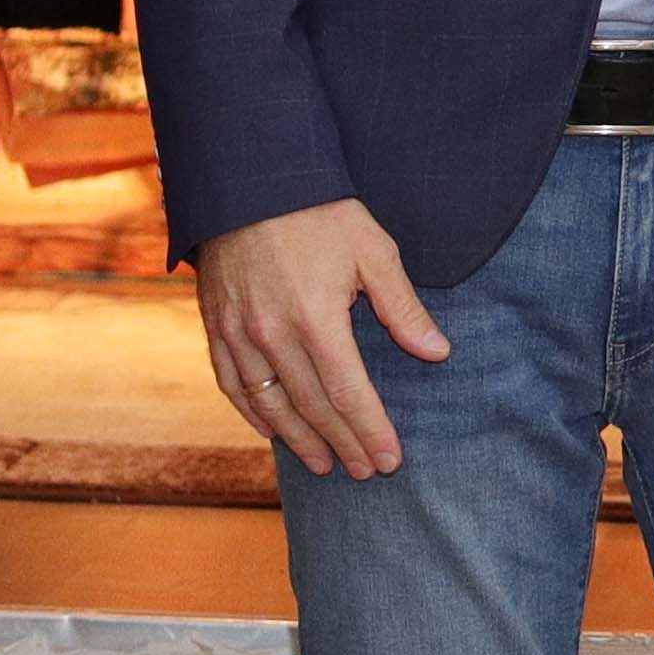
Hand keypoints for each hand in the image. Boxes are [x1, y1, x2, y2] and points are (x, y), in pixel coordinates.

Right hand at [196, 197, 448, 479]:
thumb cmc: (319, 213)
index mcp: (316, 319)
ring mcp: (238, 334)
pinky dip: (254, 414)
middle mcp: (272, 335)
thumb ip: (403, 308)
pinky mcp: (216, 327)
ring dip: (300, 440)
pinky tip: (273, 431)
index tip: (391, 459)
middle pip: (313, 408)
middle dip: (343, 444)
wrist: (249, 182)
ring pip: (271, 405)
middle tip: (367, 472)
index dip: (371, 431)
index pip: (349, 394)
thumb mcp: (373, 251)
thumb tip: (437, 352)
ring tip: (325, 465)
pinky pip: (233, 385)